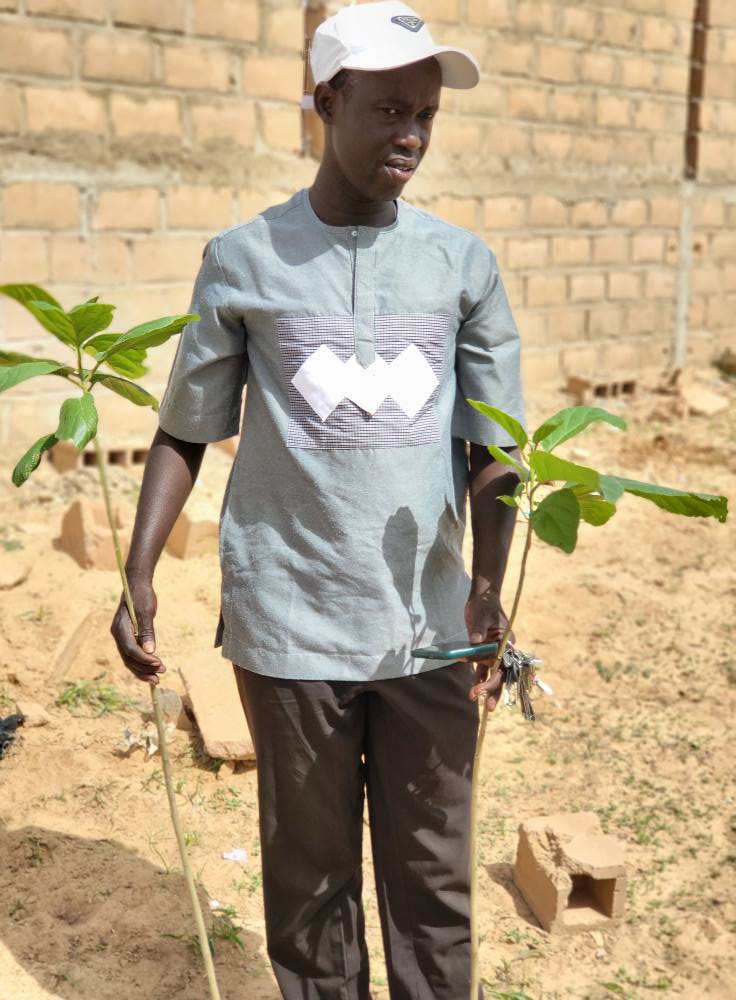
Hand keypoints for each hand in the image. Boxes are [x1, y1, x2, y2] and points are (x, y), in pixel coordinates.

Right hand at [110, 575, 164, 684]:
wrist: (136, 585)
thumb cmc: (142, 596)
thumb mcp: (147, 611)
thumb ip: (147, 631)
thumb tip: (150, 651)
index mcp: (120, 628)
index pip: (129, 649)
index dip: (143, 658)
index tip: (158, 663)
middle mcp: (118, 634)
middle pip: (128, 658)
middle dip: (143, 668)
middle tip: (160, 675)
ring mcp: (121, 637)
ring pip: (129, 659)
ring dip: (143, 669)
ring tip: (157, 678)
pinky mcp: (127, 637)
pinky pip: (132, 654)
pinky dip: (141, 663)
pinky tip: (151, 669)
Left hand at [463, 590, 514, 712]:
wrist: (481, 597)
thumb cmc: (485, 605)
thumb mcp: (482, 616)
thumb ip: (478, 630)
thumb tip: (475, 642)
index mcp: (507, 642)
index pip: (506, 664)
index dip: (500, 679)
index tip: (490, 688)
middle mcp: (503, 650)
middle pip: (501, 673)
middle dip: (494, 690)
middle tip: (488, 706)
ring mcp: (493, 651)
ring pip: (491, 673)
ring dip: (484, 686)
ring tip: (475, 699)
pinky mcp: (483, 650)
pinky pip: (481, 667)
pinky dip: (477, 676)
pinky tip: (472, 688)